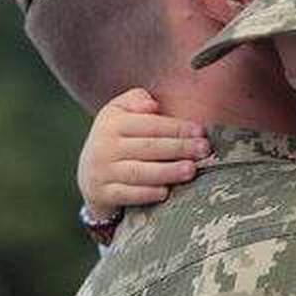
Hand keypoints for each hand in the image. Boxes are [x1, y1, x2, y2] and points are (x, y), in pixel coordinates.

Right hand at [76, 88, 210, 218]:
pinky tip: (166, 192)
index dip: (176, 127)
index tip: (201, 131)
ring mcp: (102, 172)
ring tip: (191, 170)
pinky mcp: (103, 194)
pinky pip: (126, 195)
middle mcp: (103, 146)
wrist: (91, 174)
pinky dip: (146, 193)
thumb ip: (136, 100)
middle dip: (179, 148)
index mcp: (111, 123)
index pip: (149, 124)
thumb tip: (152, 104)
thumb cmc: (118, 139)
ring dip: (167, 171)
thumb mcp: (120, 113)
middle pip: (148, 147)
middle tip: (204, 150)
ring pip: (138, 172)